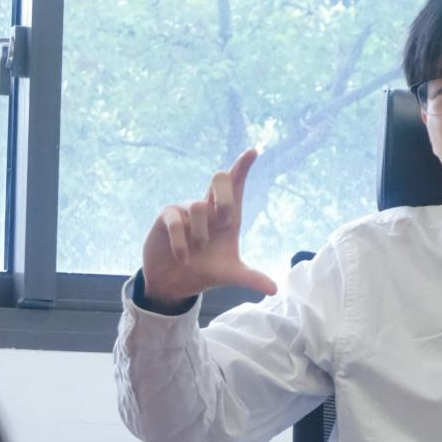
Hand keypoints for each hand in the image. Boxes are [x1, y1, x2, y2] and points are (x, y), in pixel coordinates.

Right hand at [141, 148, 276, 309]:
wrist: (175, 282)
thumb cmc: (206, 270)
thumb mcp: (230, 275)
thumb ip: (251, 278)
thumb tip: (274, 290)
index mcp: (228, 216)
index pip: (237, 186)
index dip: (243, 167)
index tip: (253, 150)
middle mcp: (209, 208)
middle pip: (220, 179)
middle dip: (226, 195)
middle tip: (225, 220)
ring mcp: (187, 210)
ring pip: (199, 207)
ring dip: (200, 235)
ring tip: (197, 251)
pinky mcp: (167, 216)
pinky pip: (177, 222)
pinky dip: (182, 242)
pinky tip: (184, 257)